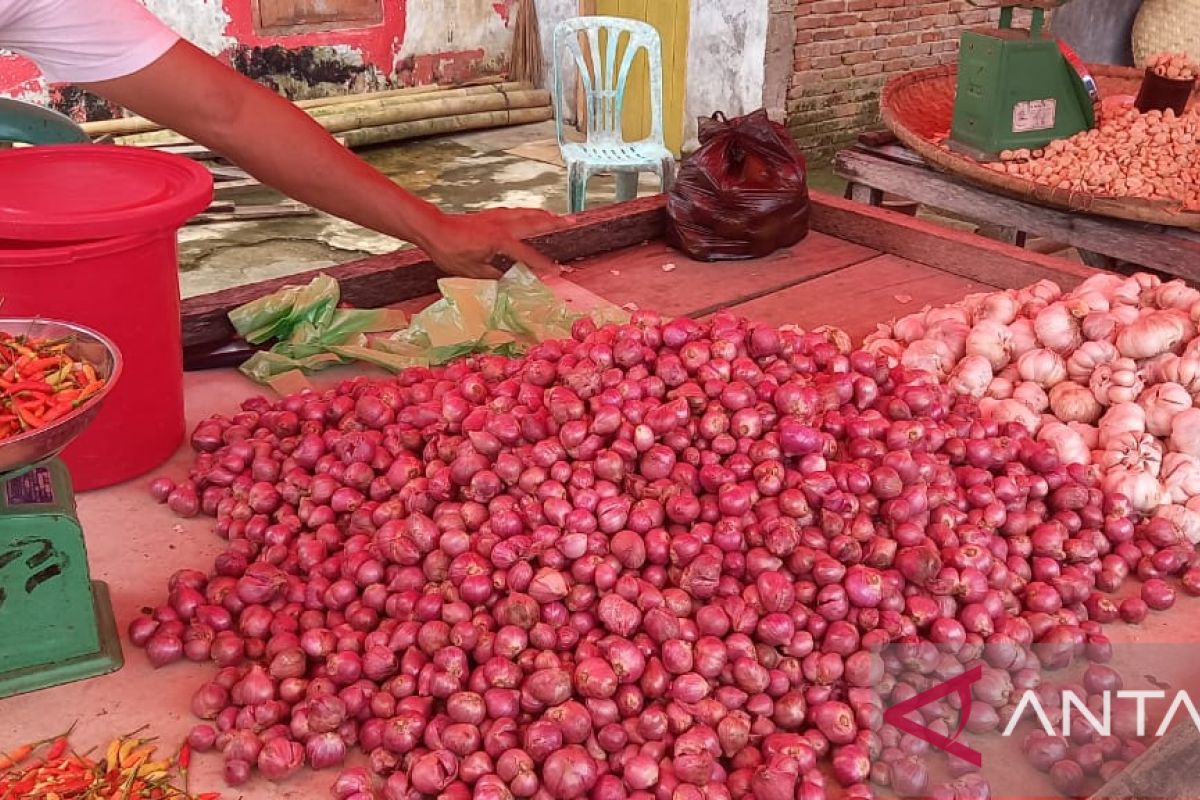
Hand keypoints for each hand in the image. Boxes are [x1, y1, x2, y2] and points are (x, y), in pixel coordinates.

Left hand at [420, 208, 562, 278]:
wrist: (433, 228)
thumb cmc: (449, 251)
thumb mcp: (471, 271)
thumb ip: (493, 276)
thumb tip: (509, 281)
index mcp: (500, 240)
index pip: (528, 255)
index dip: (544, 265)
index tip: (558, 271)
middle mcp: (503, 225)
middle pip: (535, 223)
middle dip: (555, 223)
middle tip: (573, 221)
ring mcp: (498, 216)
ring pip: (527, 213)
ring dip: (544, 215)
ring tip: (559, 217)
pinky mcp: (492, 214)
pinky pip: (517, 212)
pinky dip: (529, 213)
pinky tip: (532, 215)